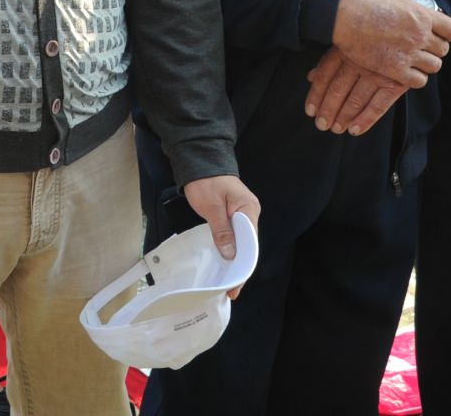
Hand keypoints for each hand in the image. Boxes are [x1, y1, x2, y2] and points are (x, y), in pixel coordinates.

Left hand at [180, 174, 260, 290]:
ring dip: (236, 260)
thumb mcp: (211, 207)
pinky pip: (236, 235)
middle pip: (249, 245)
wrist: (200, 161)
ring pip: (242, 242)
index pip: (251, 243)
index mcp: (249, 209)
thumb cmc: (205, 181)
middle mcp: (250, 212)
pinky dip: (232, 249)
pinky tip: (226, 262)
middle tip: (231, 289)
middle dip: (241, 268)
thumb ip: (222, 230)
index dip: (244, 265)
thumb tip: (230, 255)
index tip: (236, 284)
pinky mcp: (234, 214)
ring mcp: (243, 213)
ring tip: (228, 282)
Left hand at [303, 46, 407, 134]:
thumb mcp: (352, 41)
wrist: (411, 30)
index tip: (310, 110)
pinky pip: (378, 105)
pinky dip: (365, 119)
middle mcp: (360, 61)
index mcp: (346, 48)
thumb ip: (331, 59)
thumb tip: (310, 77)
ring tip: (336, 128)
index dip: (316, 94)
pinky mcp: (396, 82)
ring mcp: (378, 72)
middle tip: (321, 124)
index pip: (325, 74)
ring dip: (343, 116)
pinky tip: (354, 129)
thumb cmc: (376, 36)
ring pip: (355, 99)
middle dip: (328, 109)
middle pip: (338, 89)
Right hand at [329, 0, 450, 88]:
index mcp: (421, 15)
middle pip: (443, 50)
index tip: (439, 36)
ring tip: (413, 62)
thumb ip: (406, 8)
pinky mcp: (395, 69)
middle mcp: (420, 35)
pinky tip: (405, 72)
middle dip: (434, 50)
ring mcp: (409, 53)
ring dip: (425, 65)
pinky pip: (419, 81)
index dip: (446, 34)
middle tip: (422, 50)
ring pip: (434, 67)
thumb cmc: (362, 1)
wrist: (342, 14)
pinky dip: (415, 78)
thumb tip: (407, 10)